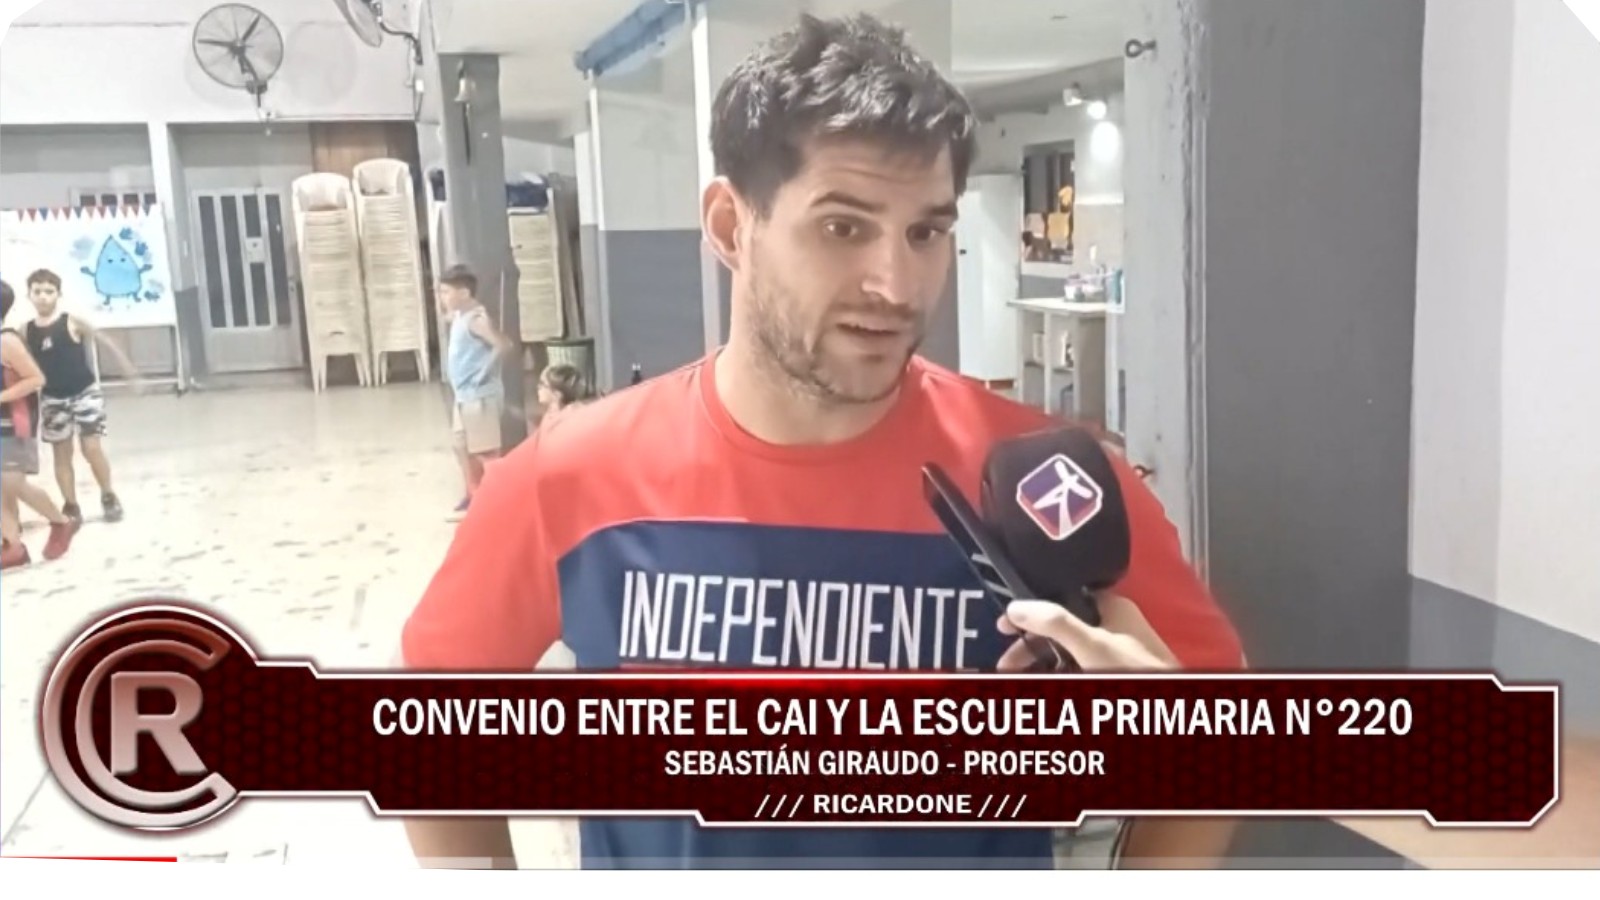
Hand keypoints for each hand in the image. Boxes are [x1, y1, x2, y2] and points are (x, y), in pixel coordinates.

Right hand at [996, 594, 1178, 671]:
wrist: (1170, 699)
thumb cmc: (1132, 667)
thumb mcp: (1091, 642)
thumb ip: (1054, 622)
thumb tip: (1016, 605)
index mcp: (1111, 606)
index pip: (1062, 597)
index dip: (1032, 609)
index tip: (1005, 625)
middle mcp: (1113, 623)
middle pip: (1061, 626)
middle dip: (1030, 643)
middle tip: (1006, 662)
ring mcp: (1115, 648)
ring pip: (1068, 648)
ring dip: (1041, 659)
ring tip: (1017, 674)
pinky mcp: (1116, 668)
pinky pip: (1080, 664)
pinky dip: (1060, 669)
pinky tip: (1046, 678)